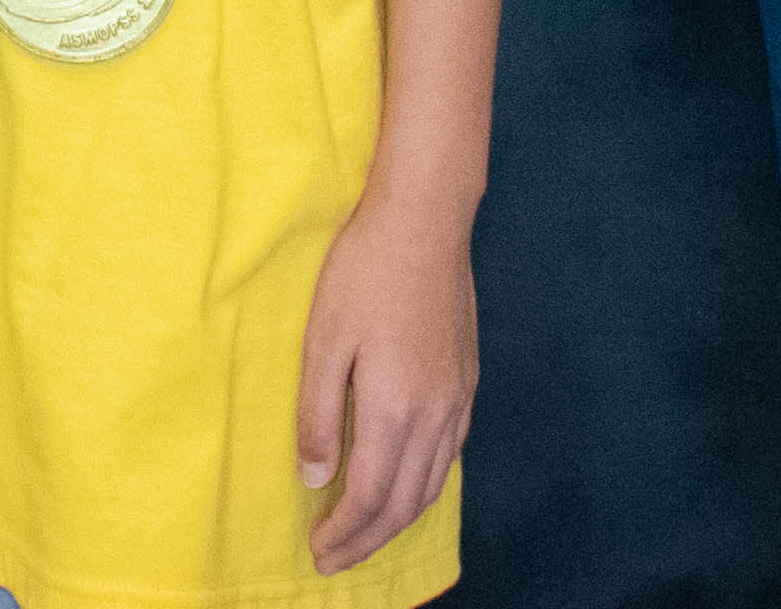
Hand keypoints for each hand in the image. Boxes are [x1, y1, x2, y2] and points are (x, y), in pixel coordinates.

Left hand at [297, 179, 475, 573]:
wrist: (424, 221)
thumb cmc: (364, 273)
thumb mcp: (322, 341)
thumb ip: (316, 415)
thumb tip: (313, 478)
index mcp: (394, 408)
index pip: (370, 498)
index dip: (343, 534)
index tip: (316, 551)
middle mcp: (434, 414)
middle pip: (404, 505)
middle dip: (367, 541)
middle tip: (333, 559)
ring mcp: (457, 399)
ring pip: (432, 485)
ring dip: (397, 521)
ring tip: (364, 535)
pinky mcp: (466, 381)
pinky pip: (450, 456)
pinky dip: (424, 487)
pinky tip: (404, 485)